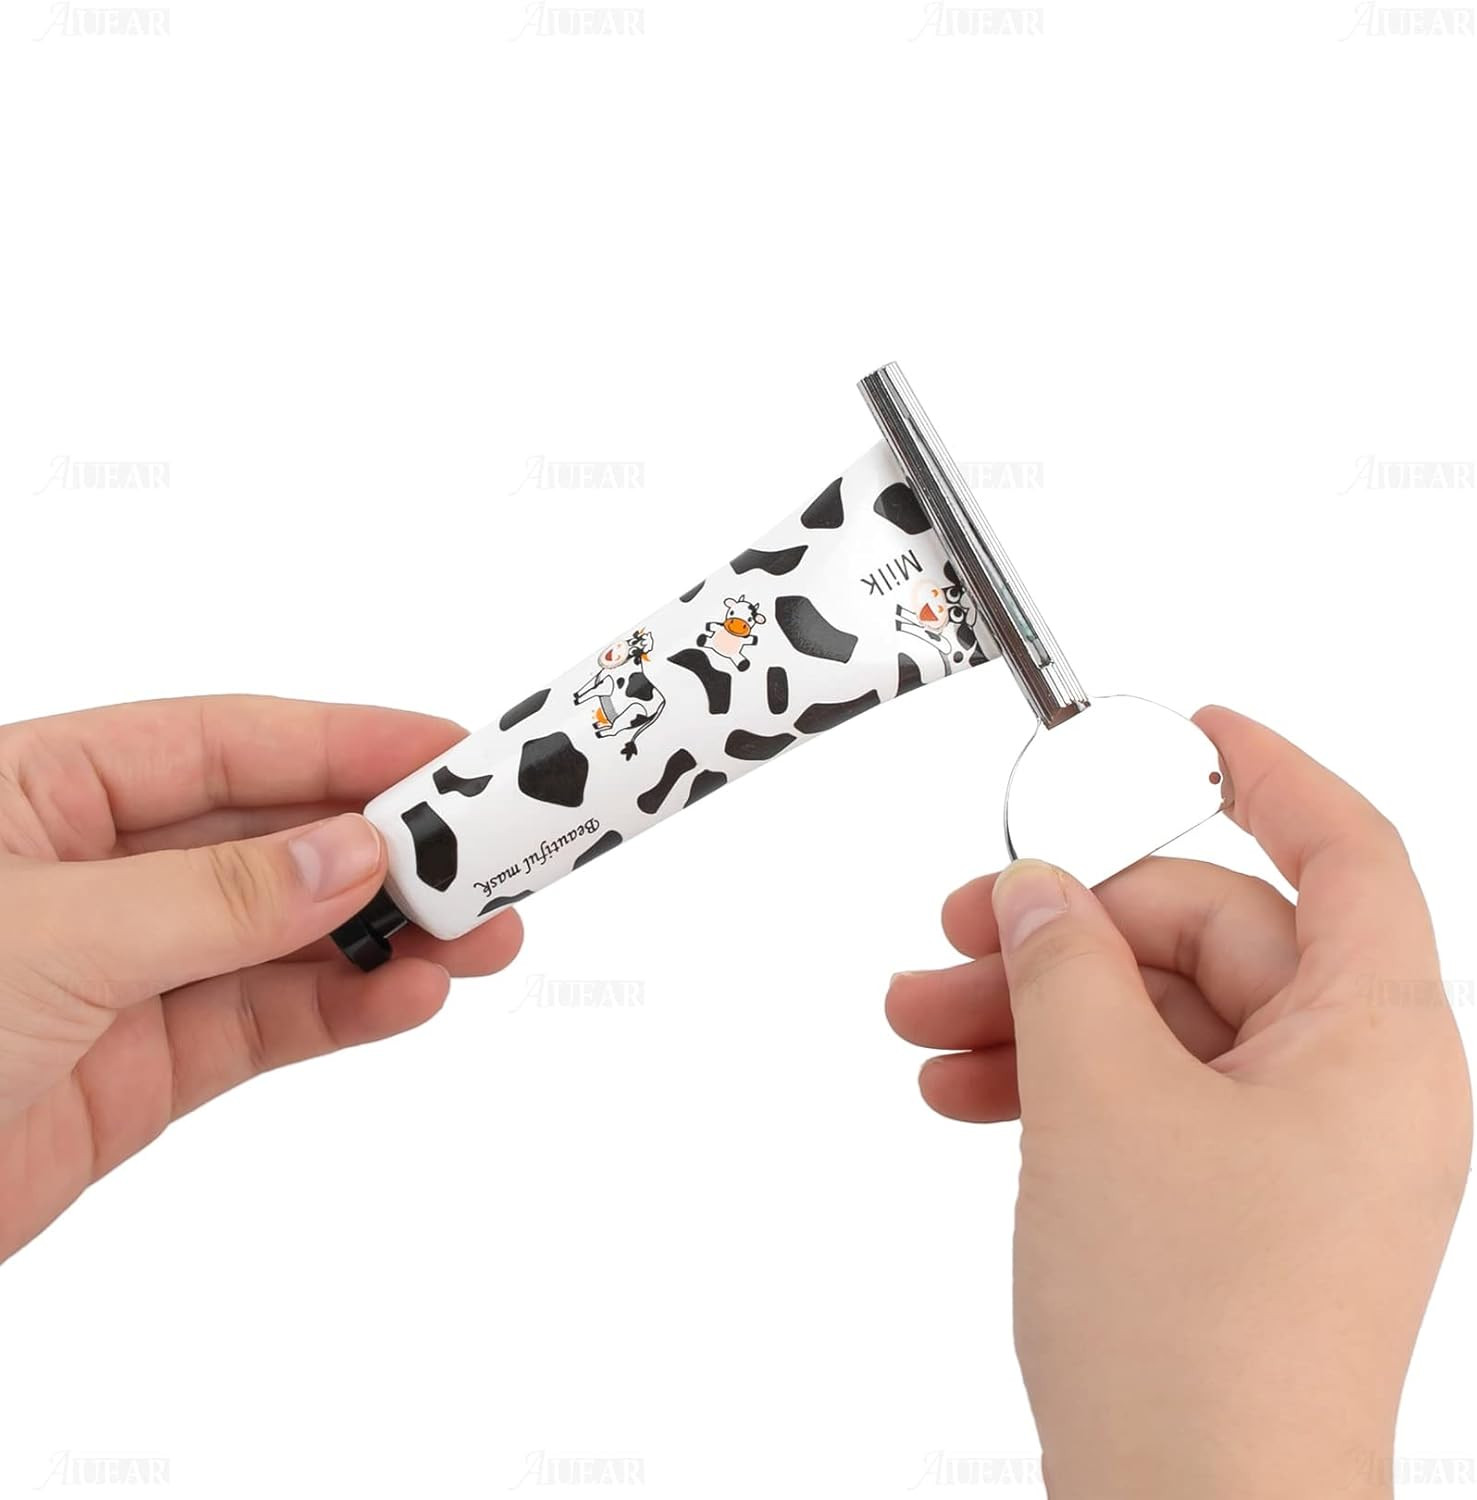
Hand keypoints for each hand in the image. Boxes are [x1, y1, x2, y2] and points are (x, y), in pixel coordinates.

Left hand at [0, 696, 521, 1262]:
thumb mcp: (49, 937)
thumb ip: (215, 894)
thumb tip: (350, 850)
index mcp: (40, 791)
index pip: (225, 743)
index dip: (344, 739)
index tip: (446, 751)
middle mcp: (91, 869)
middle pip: (273, 836)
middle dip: (387, 845)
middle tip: (489, 857)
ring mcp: (125, 969)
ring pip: (289, 933)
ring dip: (390, 933)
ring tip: (483, 936)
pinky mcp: (144, 1065)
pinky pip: (269, 1018)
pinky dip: (347, 1008)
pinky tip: (411, 996)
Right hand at [886, 707, 1470, 1499]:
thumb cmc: (1195, 1341)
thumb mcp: (1102, 1101)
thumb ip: (1067, 965)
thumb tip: (1045, 894)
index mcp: (1373, 1046)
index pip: (1343, 855)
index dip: (1268, 775)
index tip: (1190, 732)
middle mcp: (1348, 1093)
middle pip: (1211, 939)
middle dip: (1072, 929)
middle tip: (965, 930)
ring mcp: (1289, 1156)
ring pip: (1159, 1024)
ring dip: (1039, 1010)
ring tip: (927, 1020)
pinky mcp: (1230, 1208)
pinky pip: (1142, 1097)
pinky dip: (1053, 1080)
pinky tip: (965, 1089)